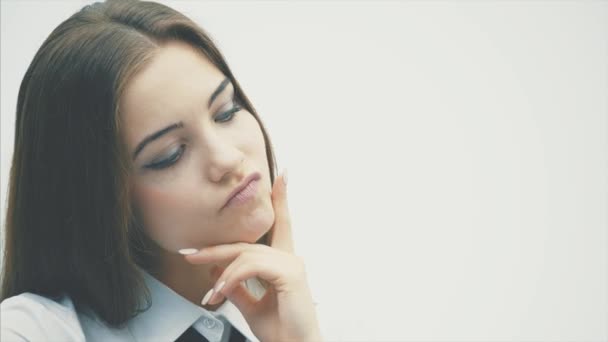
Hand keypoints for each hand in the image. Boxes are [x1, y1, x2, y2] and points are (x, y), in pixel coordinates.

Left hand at [183, 170, 321, 341]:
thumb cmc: (281, 331)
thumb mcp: (252, 307)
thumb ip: (237, 287)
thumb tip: (217, 272)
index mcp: (284, 264)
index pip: (282, 225)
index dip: (282, 199)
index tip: (283, 176)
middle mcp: (291, 259)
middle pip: (246, 244)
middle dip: (216, 249)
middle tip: (189, 254)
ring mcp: (292, 264)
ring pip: (245, 254)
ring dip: (220, 272)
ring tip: (208, 293)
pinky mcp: (290, 273)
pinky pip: (251, 266)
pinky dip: (231, 278)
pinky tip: (220, 292)